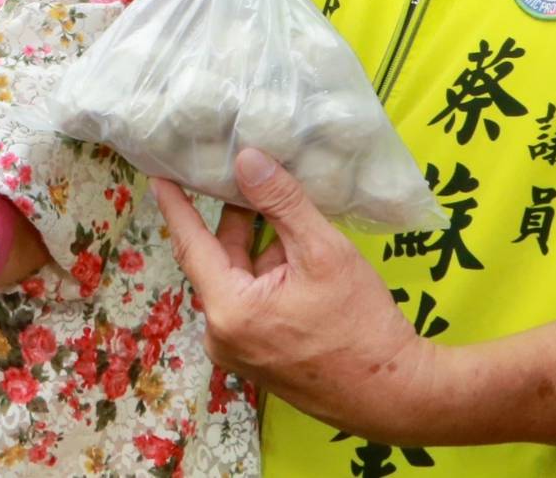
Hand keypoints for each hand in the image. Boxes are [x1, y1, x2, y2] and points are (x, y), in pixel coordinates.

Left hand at [151, 148, 436, 442]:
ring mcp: (239, 350)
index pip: (190, 242)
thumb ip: (281, 202)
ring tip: (277, 205)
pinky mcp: (259, 358)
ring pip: (238, 280)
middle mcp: (222, 334)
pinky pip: (251, 303)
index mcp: (228, 309)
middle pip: (218, 260)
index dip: (175, 203)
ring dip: (256, 247)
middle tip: (236, 172)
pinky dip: (267, 274)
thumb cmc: (363, 326)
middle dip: (232, 219)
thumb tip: (246, 159)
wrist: (397, 395)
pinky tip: (294, 252)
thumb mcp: (323, 252)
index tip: (157, 172)